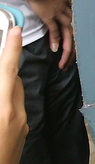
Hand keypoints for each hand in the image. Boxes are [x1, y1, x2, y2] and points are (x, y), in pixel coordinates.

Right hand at [0, 27, 27, 163]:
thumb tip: (3, 80)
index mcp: (2, 110)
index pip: (6, 72)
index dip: (10, 49)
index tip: (15, 30)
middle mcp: (16, 114)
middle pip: (12, 80)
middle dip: (5, 65)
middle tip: (3, 47)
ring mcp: (22, 125)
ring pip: (14, 95)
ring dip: (4, 84)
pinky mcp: (23, 133)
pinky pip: (14, 109)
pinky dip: (5, 100)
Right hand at [28, 0, 73, 68]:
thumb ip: (62, 3)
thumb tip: (60, 6)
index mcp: (71, 11)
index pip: (77, 30)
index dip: (77, 43)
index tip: (75, 52)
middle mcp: (68, 15)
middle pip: (75, 36)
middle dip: (73, 51)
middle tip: (69, 63)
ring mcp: (60, 16)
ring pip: (68, 36)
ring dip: (66, 50)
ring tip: (63, 62)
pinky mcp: (50, 17)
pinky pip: (55, 31)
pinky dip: (55, 40)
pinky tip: (55, 50)